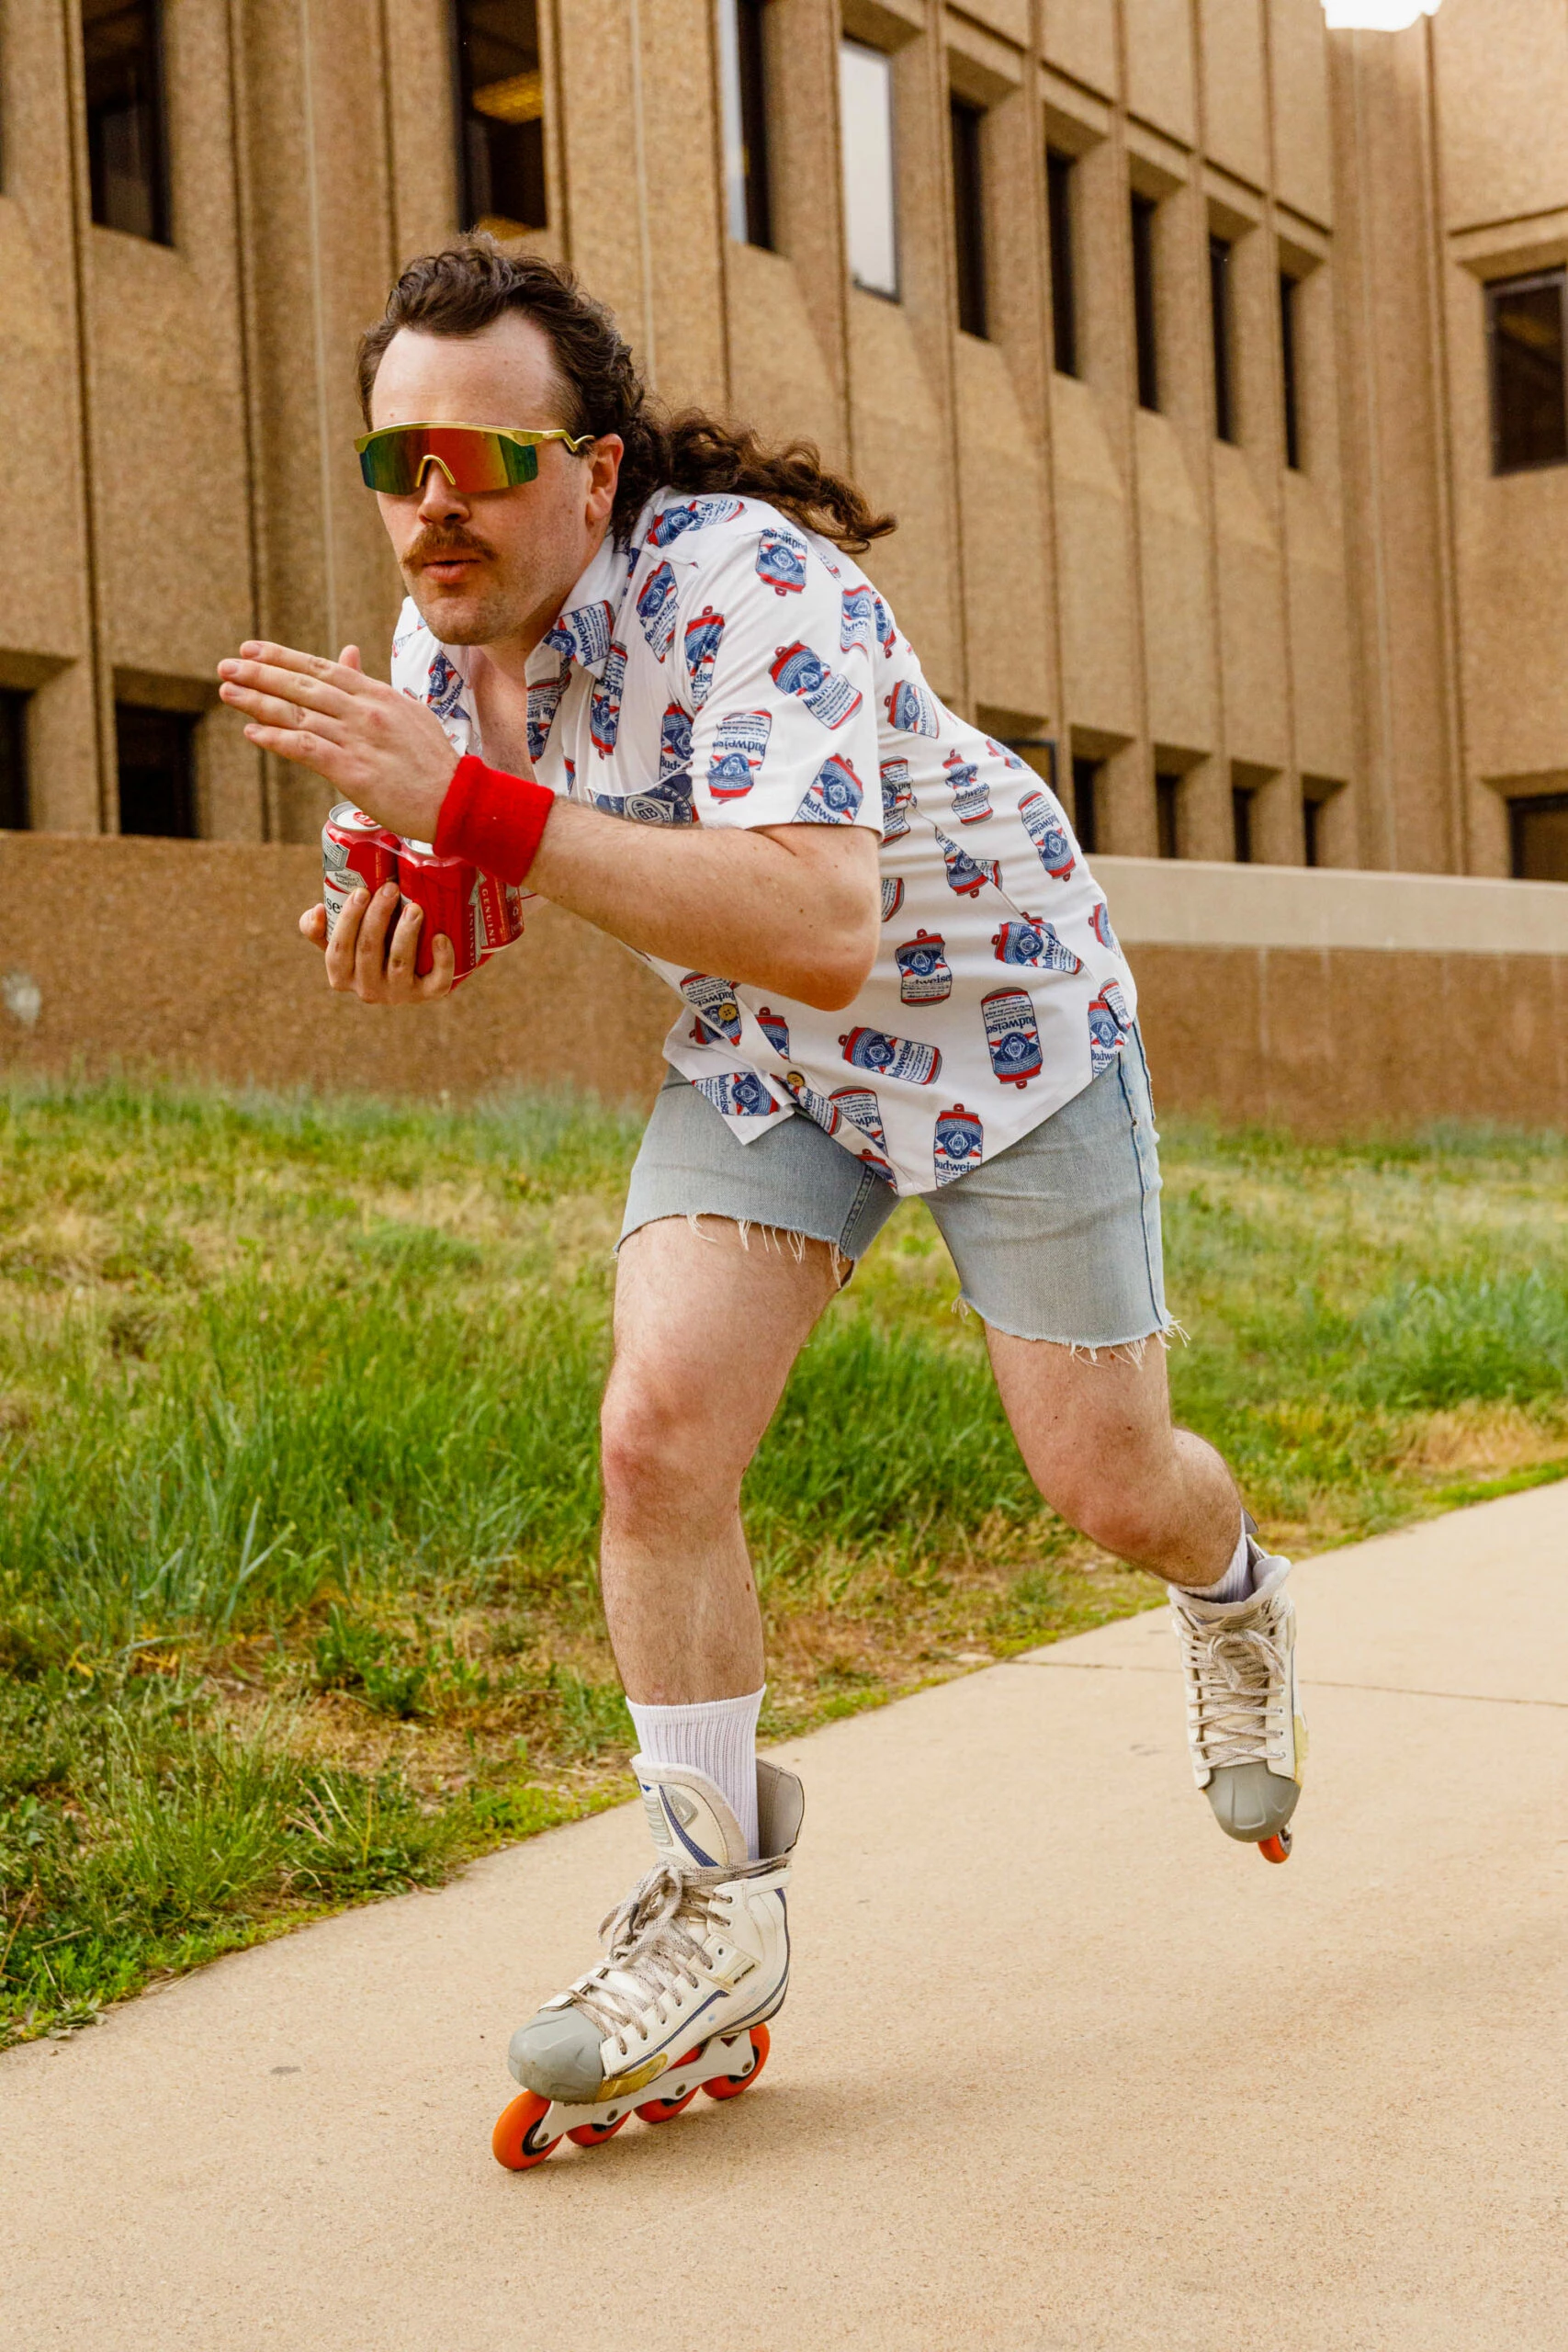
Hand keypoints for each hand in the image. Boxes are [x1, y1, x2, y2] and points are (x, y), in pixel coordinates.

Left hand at [219, 641, 459, 841]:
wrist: (459, 800)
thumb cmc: (433, 762)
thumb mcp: (406, 712)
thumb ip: (371, 685)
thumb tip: (347, 654)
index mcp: (378, 694)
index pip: (322, 668)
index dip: (283, 657)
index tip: (251, 649)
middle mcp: (365, 712)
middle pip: (303, 686)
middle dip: (260, 674)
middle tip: (226, 666)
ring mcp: (359, 740)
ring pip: (299, 714)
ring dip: (259, 702)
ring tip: (228, 691)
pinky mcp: (355, 772)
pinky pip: (308, 749)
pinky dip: (278, 739)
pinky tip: (253, 732)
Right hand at [299, 881, 455, 1003]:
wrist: (412, 970)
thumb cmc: (369, 946)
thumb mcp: (339, 939)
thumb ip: (318, 927)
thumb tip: (316, 910)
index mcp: (342, 976)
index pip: (338, 950)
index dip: (348, 920)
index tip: (361, 891)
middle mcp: (368, 990)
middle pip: (368, 952)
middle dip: (378, 917)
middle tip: (390, 888)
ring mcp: (398, 994)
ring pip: (399, 965)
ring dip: (406, 934)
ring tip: (415, 907)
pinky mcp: (428, 994)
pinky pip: (436, 982)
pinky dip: (442, 960)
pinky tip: (441, 937)